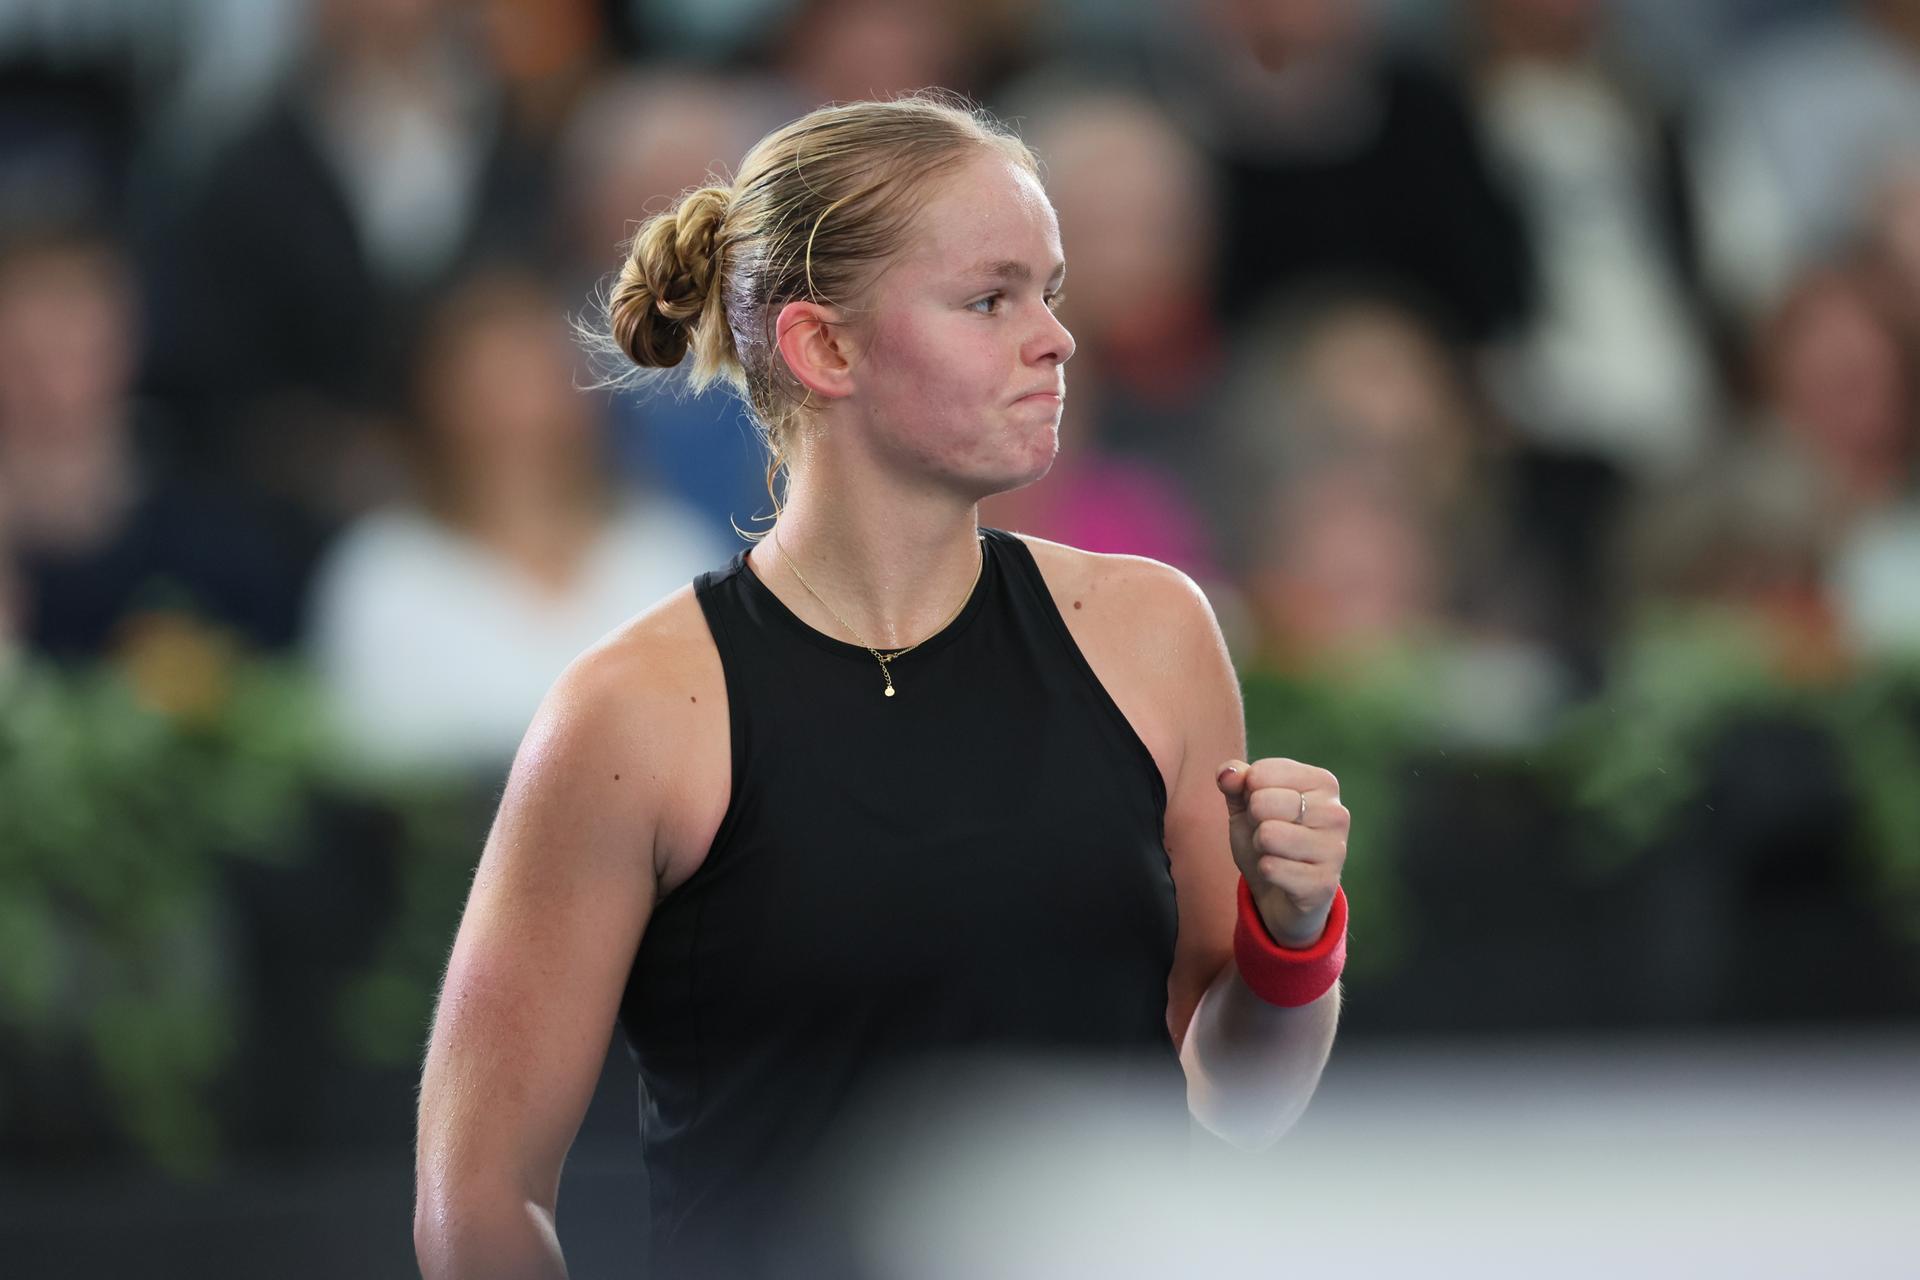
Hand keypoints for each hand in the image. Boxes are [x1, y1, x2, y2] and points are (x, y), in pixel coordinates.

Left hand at [1216, 757, 1348, 947]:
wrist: (1280, 894)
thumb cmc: (1266, 839)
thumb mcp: (1245, 805)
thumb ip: (1235, 782)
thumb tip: (1226, 773)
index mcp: (1322, 783)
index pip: (1261, 772)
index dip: (1248, 793)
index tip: (1264, 809)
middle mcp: (1336, 813)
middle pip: (1262, 803)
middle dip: (1253, 822)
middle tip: (1268, 835)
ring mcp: (1334, 849)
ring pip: (1267, 835)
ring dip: (1259, 848)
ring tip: (1275, 853)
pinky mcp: (1324, 883)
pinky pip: (1271, 868)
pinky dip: (1265, 871)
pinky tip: (1281, 876)